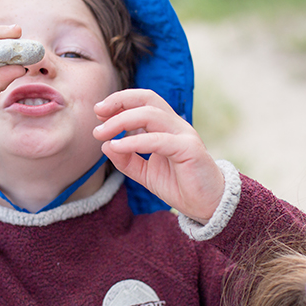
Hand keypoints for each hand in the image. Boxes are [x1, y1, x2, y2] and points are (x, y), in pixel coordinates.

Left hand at [93, 89, 224, 222]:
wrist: (207, 206)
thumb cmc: (179, 186)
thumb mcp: (145, 172)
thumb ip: (126, 159)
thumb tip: (106, 144)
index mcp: (166, 126)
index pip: (143, 101)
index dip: (120, 101)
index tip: (98, 112)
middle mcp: (176, 125)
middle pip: (148, 99)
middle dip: (120, 101)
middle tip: (97, 113)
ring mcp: (184, 135)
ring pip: (151, 114)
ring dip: (122, 121)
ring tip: (102, 133)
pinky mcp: (189, 150)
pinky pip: (158, 140)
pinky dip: (134, 141)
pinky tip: (117, 146)